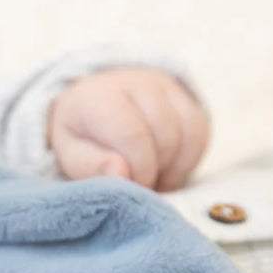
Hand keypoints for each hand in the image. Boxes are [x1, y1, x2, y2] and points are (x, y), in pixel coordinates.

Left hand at [48, 67, 209, 191]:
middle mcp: (137, 83)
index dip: (138, 172)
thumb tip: (121, 173)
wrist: (91, 104)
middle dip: (154, 171)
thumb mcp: (71, 156)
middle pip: (166, 137)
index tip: (129, 188)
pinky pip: (200, 134)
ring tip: (149, 177)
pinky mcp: (184, 97)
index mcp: (101, 98)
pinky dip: (186, 161)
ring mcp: (164, 87)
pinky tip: (165, 170)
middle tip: (137, 185)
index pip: (134, 136)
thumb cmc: (81, 138)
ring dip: (172, 168)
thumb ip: (91, 167)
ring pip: (188, 135)